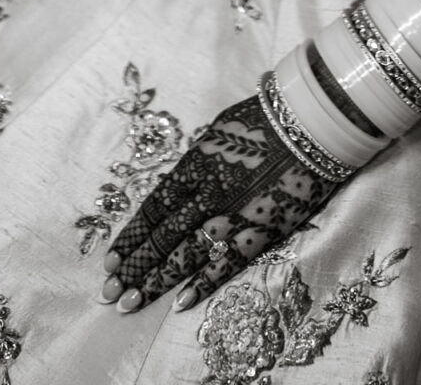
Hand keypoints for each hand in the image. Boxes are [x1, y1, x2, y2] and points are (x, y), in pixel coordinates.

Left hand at [99, 92, 343, 313]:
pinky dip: (201, 284)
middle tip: (108, 292)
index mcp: (195, 165)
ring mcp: (232, 215)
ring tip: (130, 303)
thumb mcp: (221, 129)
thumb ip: (199, 157)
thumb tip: (185, 172)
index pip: (152, 209)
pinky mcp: (259, 231)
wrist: (312, 124)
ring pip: (184, 256)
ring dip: (155, 282)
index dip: (130, 237)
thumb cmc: (268, 116)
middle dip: (133, 267)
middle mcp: (206, 193)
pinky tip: (179, 302)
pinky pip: (225, 264)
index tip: (110, 260)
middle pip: (161, 238)